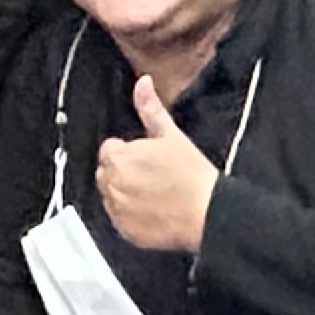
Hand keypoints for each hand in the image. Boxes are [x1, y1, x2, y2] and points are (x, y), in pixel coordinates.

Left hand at [96, 77, 219, 253]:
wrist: (207, 213)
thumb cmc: (192, 174)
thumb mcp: (171, 134)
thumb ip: (150, 108)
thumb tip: (142, 82)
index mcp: (118, 157)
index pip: (109, 150)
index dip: (128, 152)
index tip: (147, 158)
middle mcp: (111, 183)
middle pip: (107, 173)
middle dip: (124, 172)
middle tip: (153, 176)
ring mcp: (117, 209)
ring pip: (112, 196)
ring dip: (125, 193)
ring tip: (155, 194)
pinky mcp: (125, 231)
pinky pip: (120, 220)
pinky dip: (131, 216)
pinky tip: (154, 212)